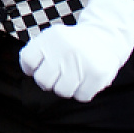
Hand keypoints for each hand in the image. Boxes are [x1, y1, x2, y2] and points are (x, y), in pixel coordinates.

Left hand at [18, 0, 133, 101]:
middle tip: (57, 75)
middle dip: (48, 81)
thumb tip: (29, 70)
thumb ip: (38, 51)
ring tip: (72, 77)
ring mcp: (82, 62)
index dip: (31, 68)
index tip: (39, 68)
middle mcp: (66, 49)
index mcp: (51, 37)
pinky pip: (81, 96)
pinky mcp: (97, 74)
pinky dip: (82, 92)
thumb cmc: (74, 43)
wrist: (106, 37)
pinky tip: (85, 80)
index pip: (27, 60)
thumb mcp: (53, 37)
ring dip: (66, 87)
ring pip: (61, 91)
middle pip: (42, 80)